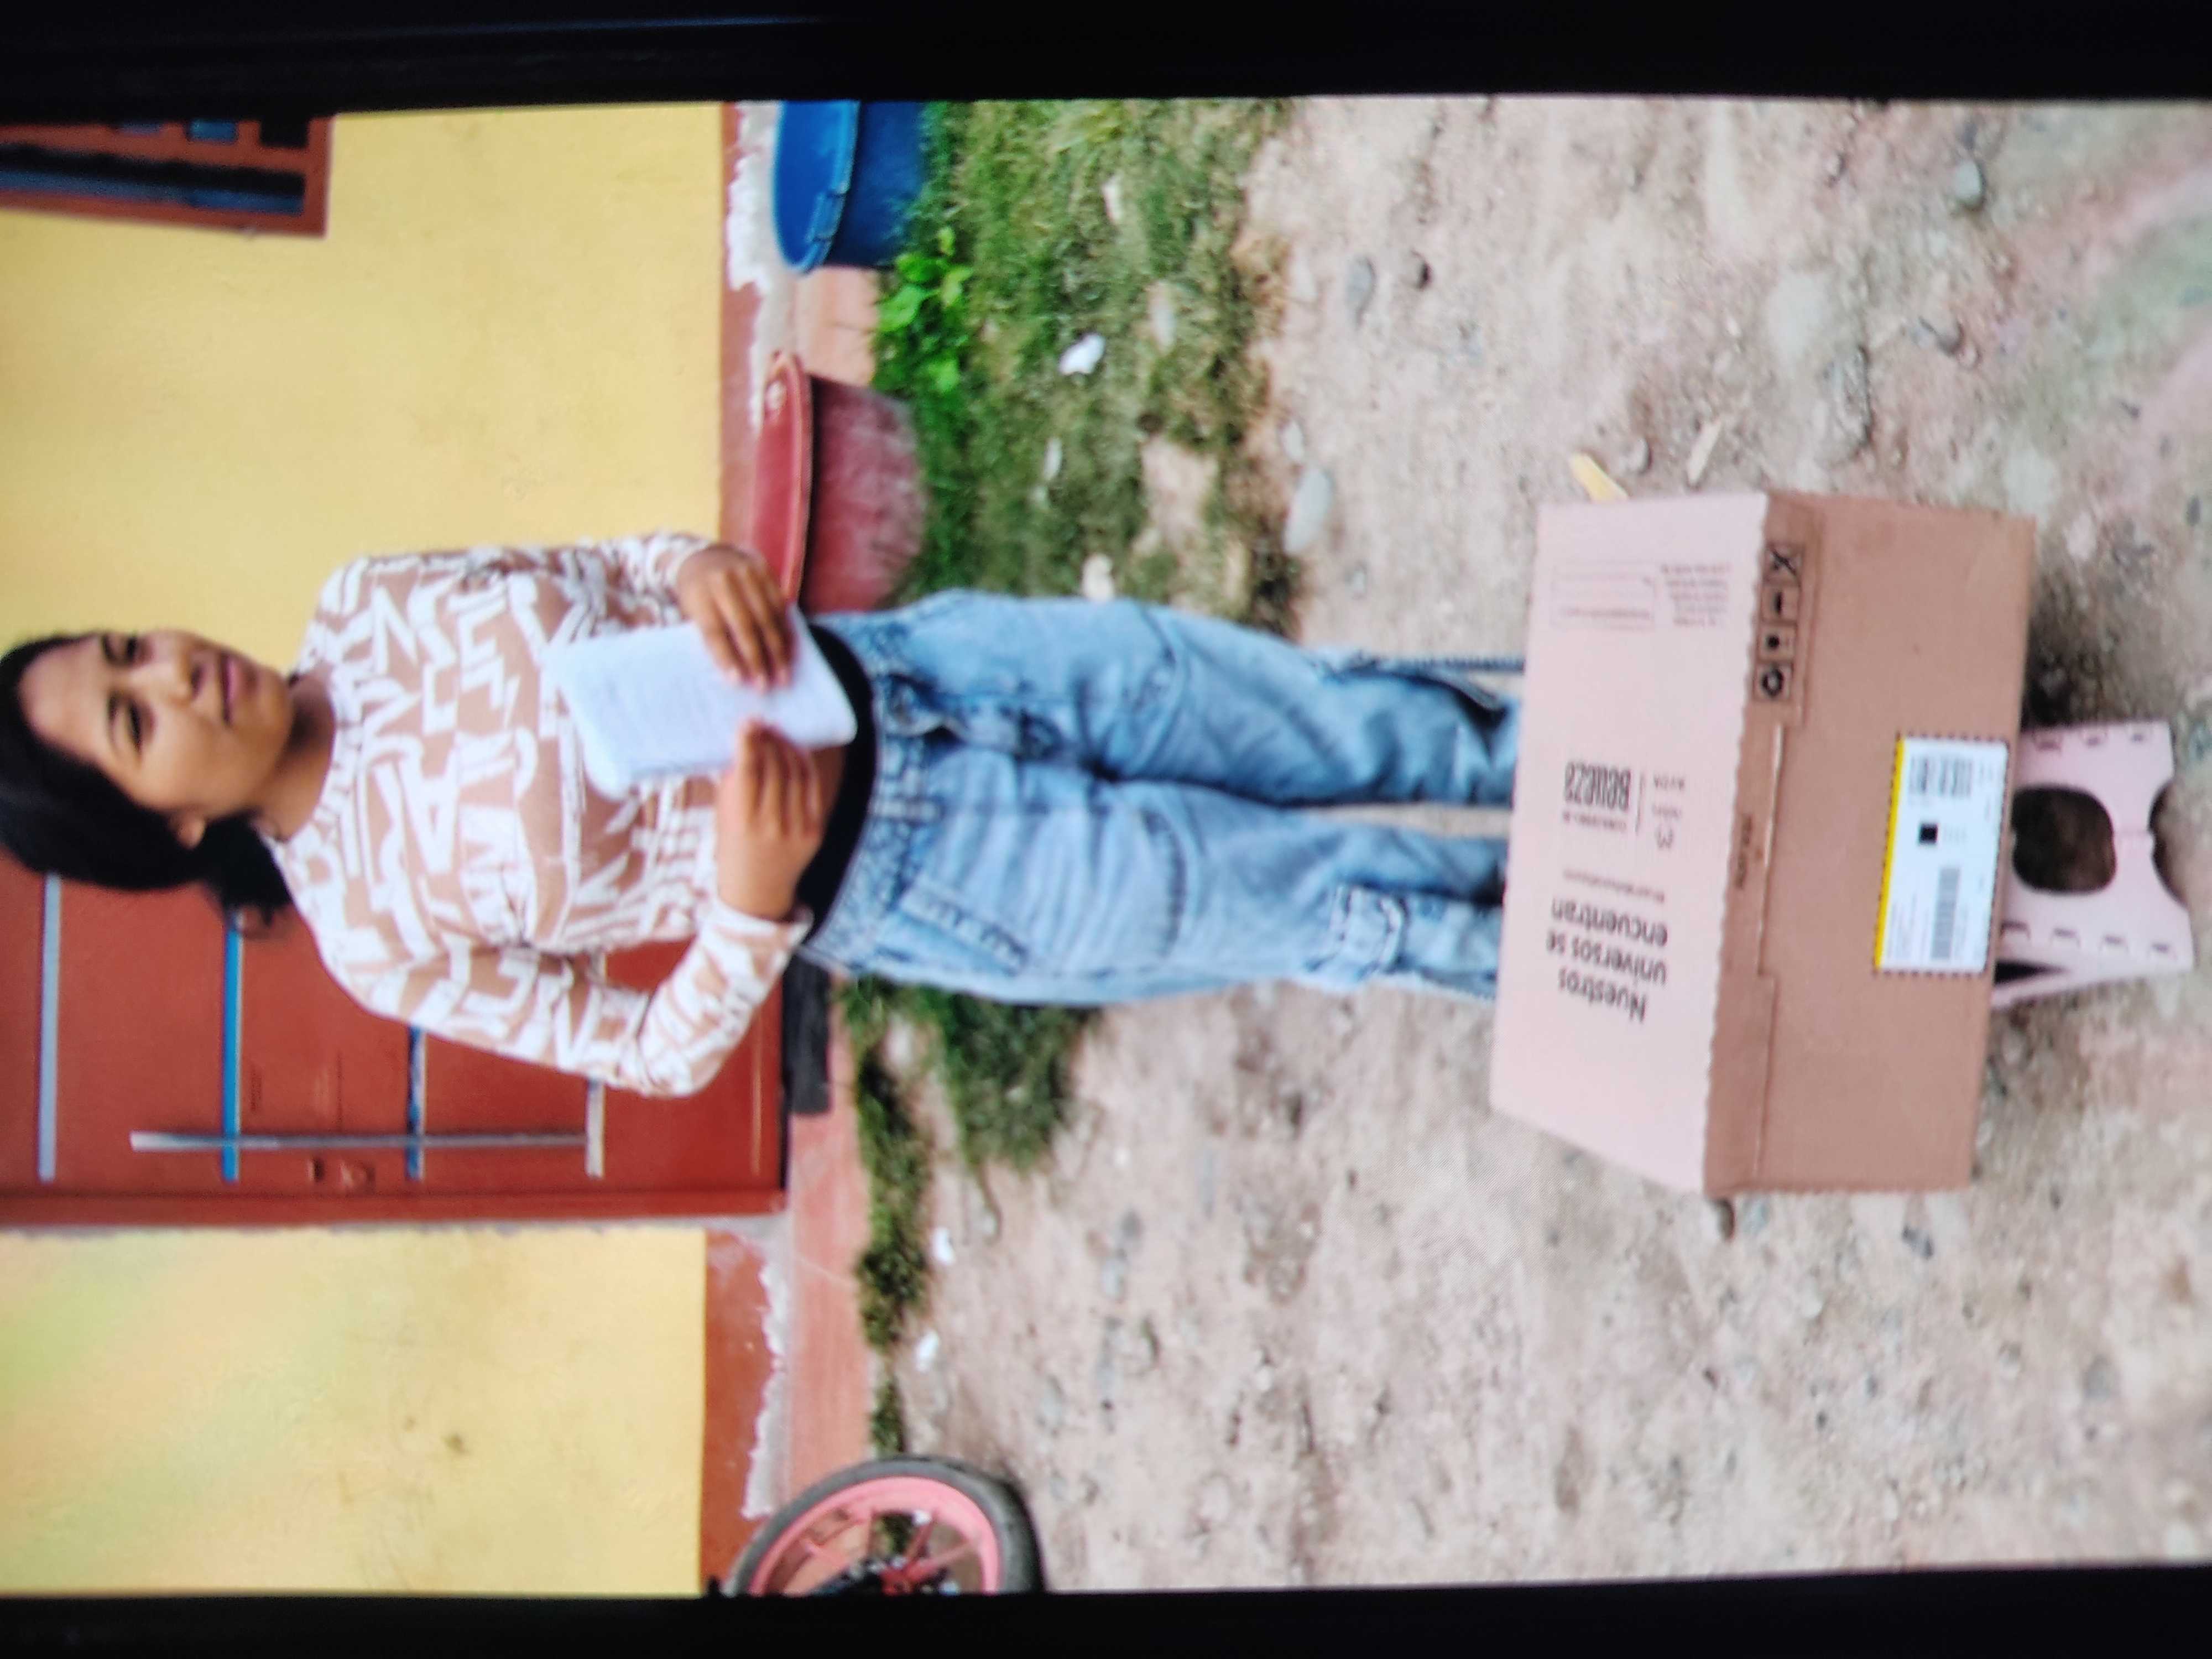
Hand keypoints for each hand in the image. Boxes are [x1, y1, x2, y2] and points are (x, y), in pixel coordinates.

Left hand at [675, 543, 792, 688]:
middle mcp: (723, 579)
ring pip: (767, 616)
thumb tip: (735, 674)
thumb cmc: (697, 596)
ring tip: (783, 675)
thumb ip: (709, 636)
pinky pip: (780, 604)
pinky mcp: (764, 570)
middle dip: (757, 659)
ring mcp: (746, 572)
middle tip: (766, 686)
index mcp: (699, 592)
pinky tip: (790, 652)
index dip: (727, 656)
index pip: (715, 629)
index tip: (739, 682)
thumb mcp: (691, 613)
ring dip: (778, 650)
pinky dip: (786, 631)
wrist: (706, 557)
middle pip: (745, 625)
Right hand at [714, 721, 825, 920]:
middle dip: (768, 740)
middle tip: (762, 723)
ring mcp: (797, 829)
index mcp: (743, 822)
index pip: (749, 771)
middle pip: (776, 768)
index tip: (746, 722)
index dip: (748, 743)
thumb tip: (744, 741)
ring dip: (786, 747)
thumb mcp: (723, 816)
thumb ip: (732, 782)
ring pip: (796, 774)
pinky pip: (812, 787)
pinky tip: (794, 750)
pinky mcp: (814, 830)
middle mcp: (772, 826)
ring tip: (776, 732)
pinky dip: (804, 764)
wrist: (757, 891)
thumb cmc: (733, 847)